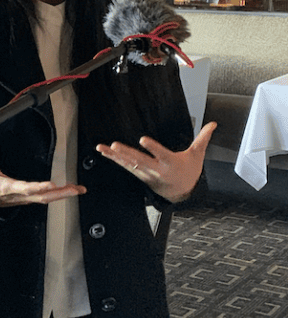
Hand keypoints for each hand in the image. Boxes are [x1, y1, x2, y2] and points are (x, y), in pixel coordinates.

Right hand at [0, 137, 84, 207]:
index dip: (39, 187)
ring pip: (47, 199)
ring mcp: (26, 198)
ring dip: (63, 194)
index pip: (26, 188)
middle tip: (76, 189)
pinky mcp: (29, 198)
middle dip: (60, 193)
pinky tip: (69, 191)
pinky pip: (46, 198)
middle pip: (43, 197)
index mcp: (9, 188)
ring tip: (78, 189)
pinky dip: (59, 194)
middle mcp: (20, 196)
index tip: (52, 184)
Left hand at [96, 120, 215, 203]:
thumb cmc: (188, 172)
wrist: (182, 193)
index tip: (143, 140)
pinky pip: (125, 166)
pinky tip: (104, 153)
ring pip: (129, 164)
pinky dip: (114, 159)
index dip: (152, 148)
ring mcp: (146, 173)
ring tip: (104, 148)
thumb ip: (203, 138)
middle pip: (140, 160)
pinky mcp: (139, 174)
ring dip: (115, 156)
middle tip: (115, 146)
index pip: (161, 154)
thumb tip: (213, 124)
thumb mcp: (197, 155)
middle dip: (127, 153)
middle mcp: (157, 169)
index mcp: (171, 163)